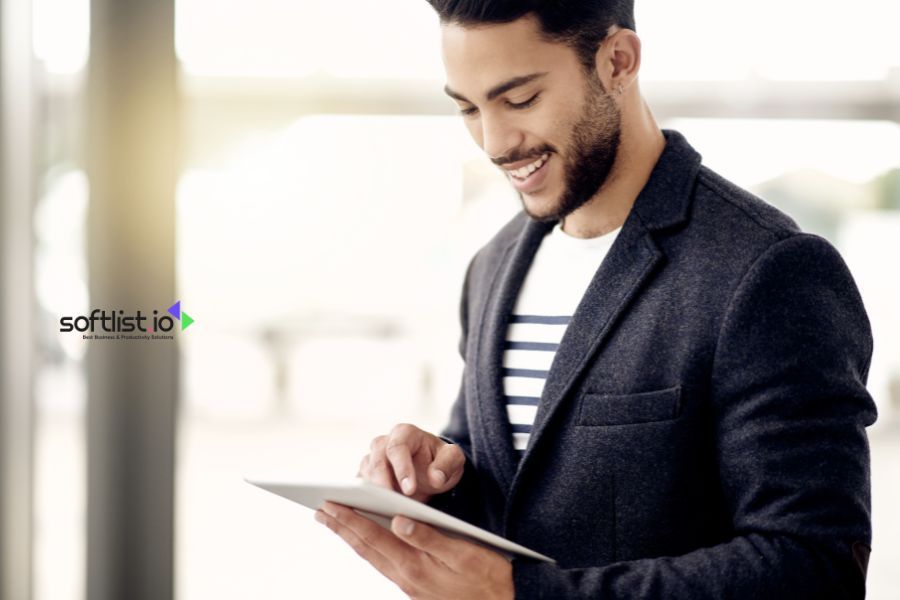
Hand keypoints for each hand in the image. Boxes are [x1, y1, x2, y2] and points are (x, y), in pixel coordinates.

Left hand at [315, 501, 513, 599]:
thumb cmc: (489, 576)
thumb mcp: (464, 553)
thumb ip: (430, 537)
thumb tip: (398, 520)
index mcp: (415, 566)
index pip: (375, 537)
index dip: (351, 519)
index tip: (331, 504)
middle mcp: (406, 577)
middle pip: (366, 548)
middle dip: (342, 527)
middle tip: (320, 510)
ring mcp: (409, 585)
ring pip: (372, 557)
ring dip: (350, 538)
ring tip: (333, 522)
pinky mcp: (415, 587)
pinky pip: (383, 564)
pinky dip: (368, 548)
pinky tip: (364, 541)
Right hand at [358, 423, 464, 502]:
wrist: (431, 470)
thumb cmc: (441, 462)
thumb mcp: (453, 459)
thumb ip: (448, 464)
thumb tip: (435, 477)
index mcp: (405, 433)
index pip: (398, 447)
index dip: (402, 468)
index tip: (409, 489)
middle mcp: (384, 443)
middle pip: (376, 459)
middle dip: (382, 481)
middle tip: (389, 502)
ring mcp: (372, 459)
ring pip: (366, 473)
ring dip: (371, 492)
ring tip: (382, 510)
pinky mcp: (366, 477)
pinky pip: (359, 488)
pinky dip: (364, 499)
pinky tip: (374, 515)